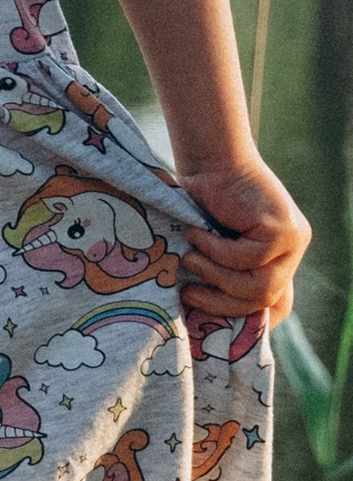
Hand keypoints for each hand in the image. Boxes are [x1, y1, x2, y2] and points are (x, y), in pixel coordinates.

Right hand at [175, 156, 308, 329]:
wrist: (212, 159)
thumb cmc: (201, 201)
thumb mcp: (210, 246)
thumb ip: (216, 273)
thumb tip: (193, 313)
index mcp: (277, 261)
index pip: (279, 304)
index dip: (252, 321)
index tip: (213, 321)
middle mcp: (290, 254)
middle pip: (264, 300)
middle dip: (222, 304)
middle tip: (188, 295)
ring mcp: (293, 243)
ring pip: (260, 286)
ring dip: (218, 277)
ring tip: (190, 259)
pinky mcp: (284, 230)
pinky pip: (249, 259)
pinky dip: (217, 251)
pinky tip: (197, 233)